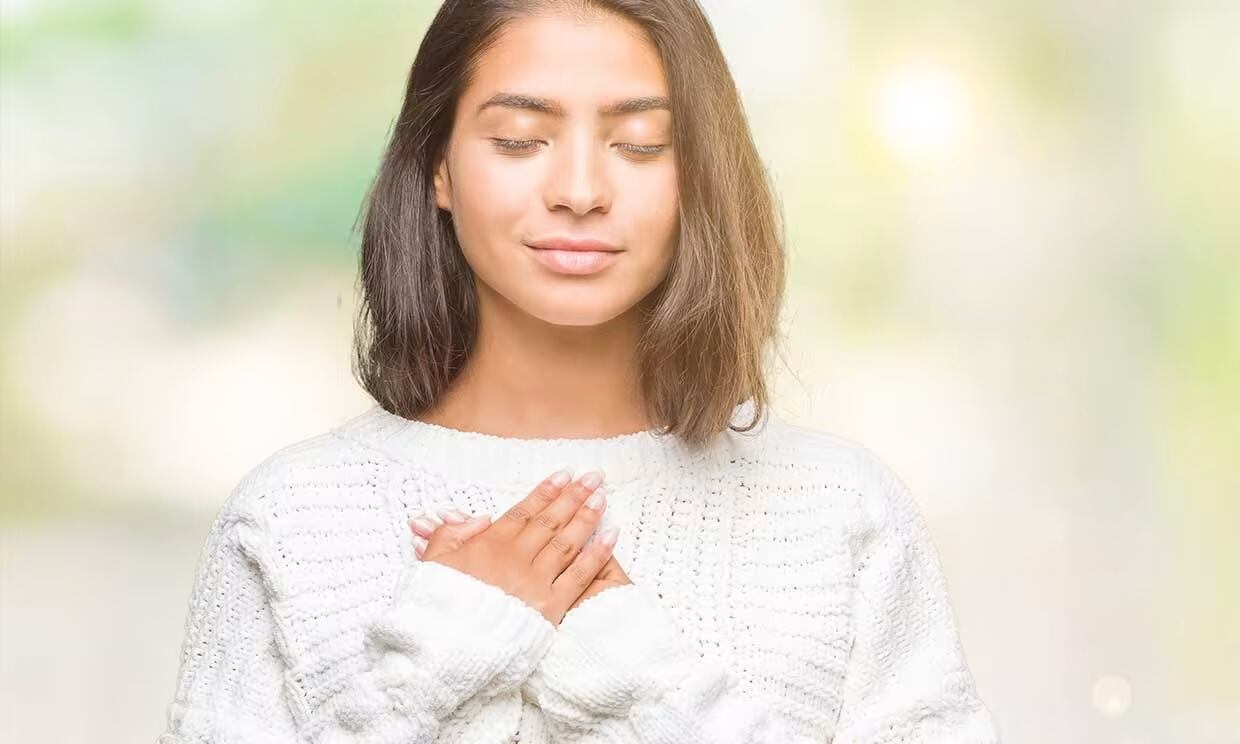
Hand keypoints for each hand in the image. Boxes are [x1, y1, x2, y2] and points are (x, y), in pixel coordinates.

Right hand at [406, 469, 621, 624]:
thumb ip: (452, 535)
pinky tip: (611, 536)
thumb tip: (479, 518)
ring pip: (567, 543)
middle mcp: (515, 559)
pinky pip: (579, 576)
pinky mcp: (550, 608)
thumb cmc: (438, 608)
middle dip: (573, 496)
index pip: (523, 512)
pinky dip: (597, 554)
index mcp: (488, 546)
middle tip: (593, 477)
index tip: (564, 475)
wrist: (447, 649)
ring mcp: (535, 583)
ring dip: (587, 518)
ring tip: (602, 498)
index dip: (545, 492)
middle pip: (550, 522)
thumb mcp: (434, 564)